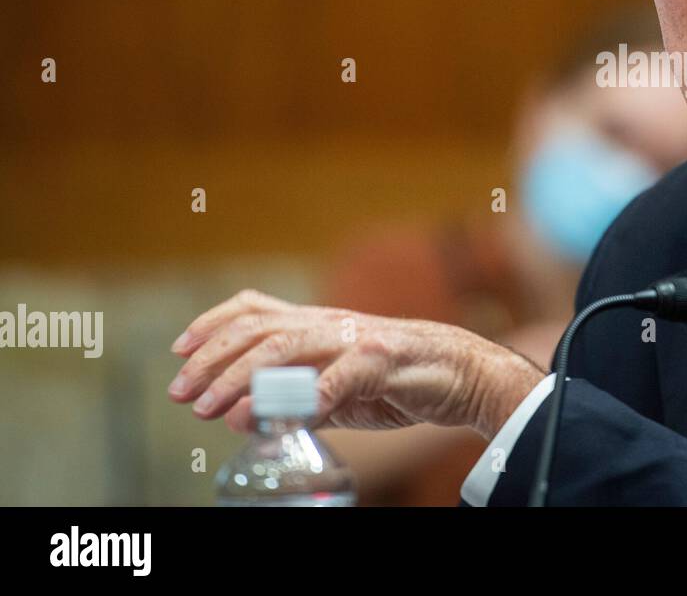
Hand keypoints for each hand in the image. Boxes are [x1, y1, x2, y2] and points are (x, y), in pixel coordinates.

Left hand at [167, 289, 545, 437]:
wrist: (464, 373)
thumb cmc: (400, 379)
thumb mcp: (338, 387)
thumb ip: (296, 397)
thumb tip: (243, 417)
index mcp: (319, 323)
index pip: (254, 310)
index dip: (210, 325)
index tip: (179, 352)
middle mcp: (332, 324)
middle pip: (258, 330)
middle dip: (213, 362)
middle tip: (183, 395)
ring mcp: (357, 339)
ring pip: (287, 349)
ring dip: (245, 382)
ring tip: (219, 412)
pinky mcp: (384, 361)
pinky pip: (340, 377)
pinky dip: (308, 399)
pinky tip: (286, 421)